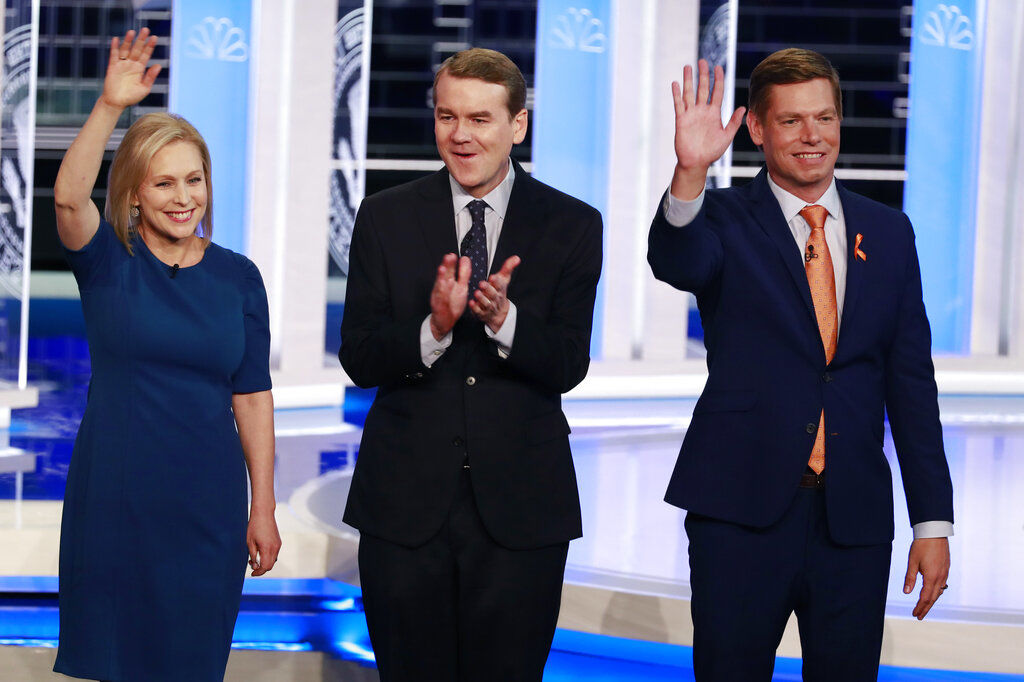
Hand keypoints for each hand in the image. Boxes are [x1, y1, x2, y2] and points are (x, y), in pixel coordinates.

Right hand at [99, 28, 160, 109]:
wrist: (117, 102)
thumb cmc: (131, 97)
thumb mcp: (144, 88)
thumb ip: (150, 76)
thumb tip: (158, 65)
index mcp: (140, 69)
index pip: (146, 55)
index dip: (150, 46)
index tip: (154, 38)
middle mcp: (131, 64)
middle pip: (137, 49)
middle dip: (141, 40)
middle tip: (146, 29)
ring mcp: (122, 65)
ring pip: (126, 50)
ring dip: (129, 41)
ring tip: (132, 31)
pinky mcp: (113, 67)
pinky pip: (114, 55)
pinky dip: (115, 47)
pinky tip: (117, 39)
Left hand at [246, 507, 281, 576]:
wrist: (264, 513)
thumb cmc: (254, 527)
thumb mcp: (250, 542)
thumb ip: (253, 555)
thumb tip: (255, 566)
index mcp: (267, 548)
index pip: (265, 567)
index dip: (258, 572)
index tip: (252, 574)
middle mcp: (275, 548)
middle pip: (270, 565)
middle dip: (261, 568)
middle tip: (251, 564)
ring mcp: (278, 545)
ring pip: (273, 560)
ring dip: (265, 562)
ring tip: (254, 557)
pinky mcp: (279, 542)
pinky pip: (274, 554)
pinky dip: (268, 556)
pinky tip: (261, 551)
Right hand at [430, 253, 470, 339]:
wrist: (444, 320)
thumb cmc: (452, 303)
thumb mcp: (461, 287)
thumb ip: (463, 273)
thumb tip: (465, 259)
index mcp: (449, 282)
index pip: (450, 270)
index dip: (452, 263)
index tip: (454, 255)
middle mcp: (443, 287)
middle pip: (444, 274)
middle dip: (446, 266)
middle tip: (449, 256)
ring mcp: (440, 296)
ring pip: (440, 285)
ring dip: (441, 278)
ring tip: (442, 269)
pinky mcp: (439, 305)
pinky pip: (440, 299)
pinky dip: (440, 294)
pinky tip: (442, 287)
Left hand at [469, 255, 519, 331]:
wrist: (499, 312)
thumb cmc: (499, 292)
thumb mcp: (504, 280)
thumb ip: (508, 268)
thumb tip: (517, 258)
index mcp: (500, 290)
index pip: (500, 285)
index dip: (497, 281)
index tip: (493, 277)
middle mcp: (495, 299)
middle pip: (493, 294)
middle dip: (488, 289)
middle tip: (482, 284)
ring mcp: (489, 307)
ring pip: (486, 303)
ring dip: (481, 298)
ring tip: (476, 293)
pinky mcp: (482, 313)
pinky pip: (478, 311)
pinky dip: (474, 308)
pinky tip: (471, 303)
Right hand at [670, 59, 744, 199]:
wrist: (696, 162)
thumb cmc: (712, 151)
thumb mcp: (726, 136)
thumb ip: (733, 122)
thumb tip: (743, 107)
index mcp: (714, 113)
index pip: (717, 91)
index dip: (718, 79)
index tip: (719, 67)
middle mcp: (702, 110)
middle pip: (703, 88)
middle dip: (703, 74)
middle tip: (703, 61)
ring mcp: (691, 114)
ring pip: (689, 93)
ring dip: (689, 80)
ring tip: (688, 67)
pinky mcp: (681, 120)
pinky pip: (679, 104)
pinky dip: (677, 94)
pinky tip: (676, 83)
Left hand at [903, 536, 949, 619]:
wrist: (935, 533)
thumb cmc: (922, 545)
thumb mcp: (912, 562)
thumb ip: (910, 578)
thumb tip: (906, 592)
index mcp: (931, 577)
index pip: (925, 597)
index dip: (920, 607)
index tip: (915, 614)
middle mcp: (940, 577)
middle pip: (933, 598)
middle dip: (926, 608)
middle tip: (919, 616)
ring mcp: (945, 573)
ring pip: (938, 592)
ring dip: (931, 600)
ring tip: (924, 607)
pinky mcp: (946, 569)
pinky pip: (942, 585)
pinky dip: (936, 592)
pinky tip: (932, 592)